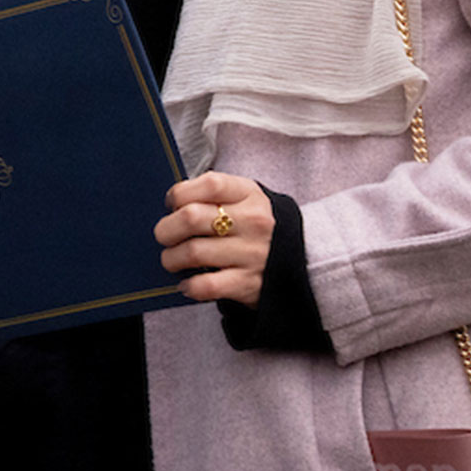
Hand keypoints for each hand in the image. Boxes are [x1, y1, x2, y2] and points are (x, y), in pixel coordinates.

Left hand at [154, 171, 273, 306]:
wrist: (307, 260)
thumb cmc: (257, 225)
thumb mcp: (245, 198)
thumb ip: (213, 194)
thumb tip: (171, 204)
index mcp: (249, 194)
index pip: (209, 184)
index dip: (180, 193)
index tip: (172, 204)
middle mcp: (253, 222)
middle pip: (191, 217)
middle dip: (166, 228)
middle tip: (163, 235)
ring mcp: (252, 254)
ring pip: (193, 252)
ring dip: (171, 258)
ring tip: (171, 259)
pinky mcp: (249, 284)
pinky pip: (207, 285)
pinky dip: (189, 286)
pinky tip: (186, 284)